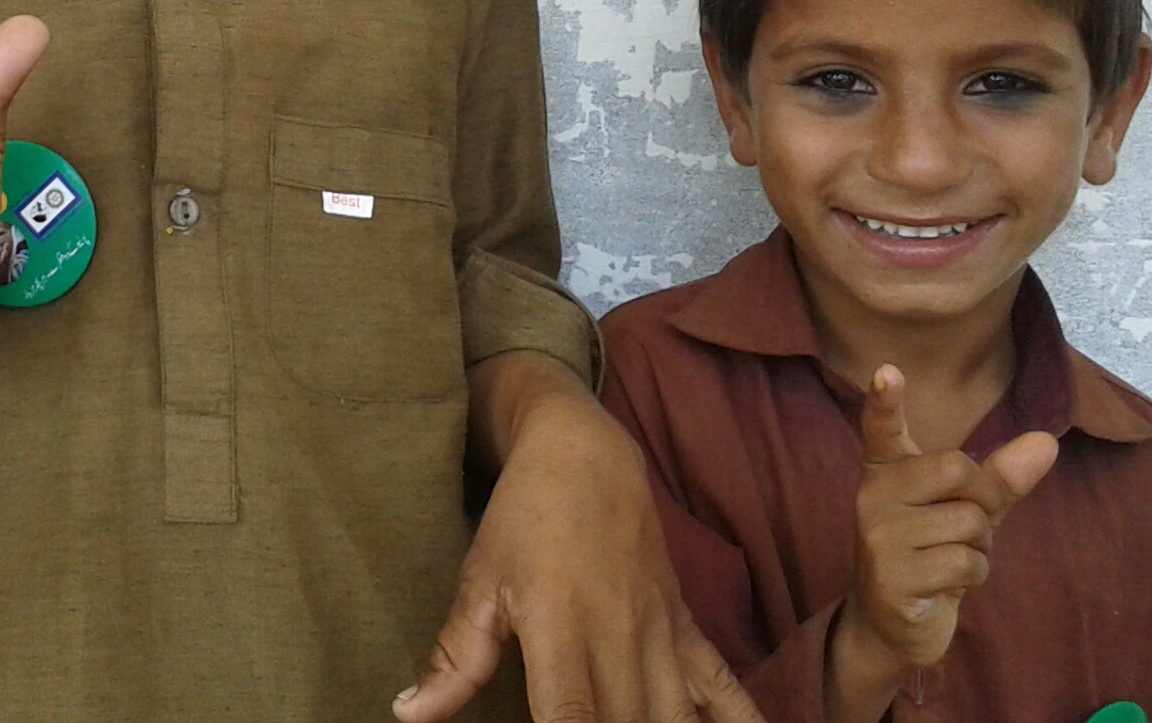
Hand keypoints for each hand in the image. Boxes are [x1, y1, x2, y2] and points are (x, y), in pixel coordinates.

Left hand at [396, 354, 760, 722]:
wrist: (584, 454)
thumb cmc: (521, 519)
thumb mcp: (479, 583)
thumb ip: (453, 659)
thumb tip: (409, 713)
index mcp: (560, 626)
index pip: (570, 716)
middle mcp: (619, 635)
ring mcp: (661, 634)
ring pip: (677, 718)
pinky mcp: (687, 628)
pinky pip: (725, 689)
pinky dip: (742, 722)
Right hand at [828, 366, 1056, 716]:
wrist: (892, 623)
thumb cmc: (931, 554)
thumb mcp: (966, 511)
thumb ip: (1002, 476)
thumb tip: (1047, 441)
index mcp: (886, 472)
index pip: (882, 429)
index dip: (884, 400)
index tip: (886, 372)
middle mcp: (871, 496)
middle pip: (955, 468)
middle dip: (982, 500)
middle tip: (964, 526)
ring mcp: (877, 537)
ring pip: (968, 521)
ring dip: (980, 547)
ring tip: (951, 559)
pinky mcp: (891, 576)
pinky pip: (964, 562)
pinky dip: (973, 575)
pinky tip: (946, 584)